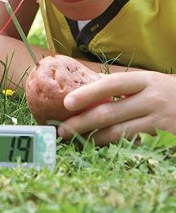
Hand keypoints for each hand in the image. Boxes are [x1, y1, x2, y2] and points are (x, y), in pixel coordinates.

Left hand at [58, 71, 175, 145]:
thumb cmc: (165, 91)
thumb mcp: (146, 81)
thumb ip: (120, 84)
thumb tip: (85, 85)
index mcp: (142, 80)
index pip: (110, 85)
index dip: (87, 94)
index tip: (66, 103)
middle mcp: (151, 99)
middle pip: (109, 112)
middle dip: (82, 122)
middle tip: (62, 129)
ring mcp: (159, 120)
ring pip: (119, 132)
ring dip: (94, 137)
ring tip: (76, 140)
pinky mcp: (164, 139)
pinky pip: (133, 144)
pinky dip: (113, 145)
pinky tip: (99, 145)